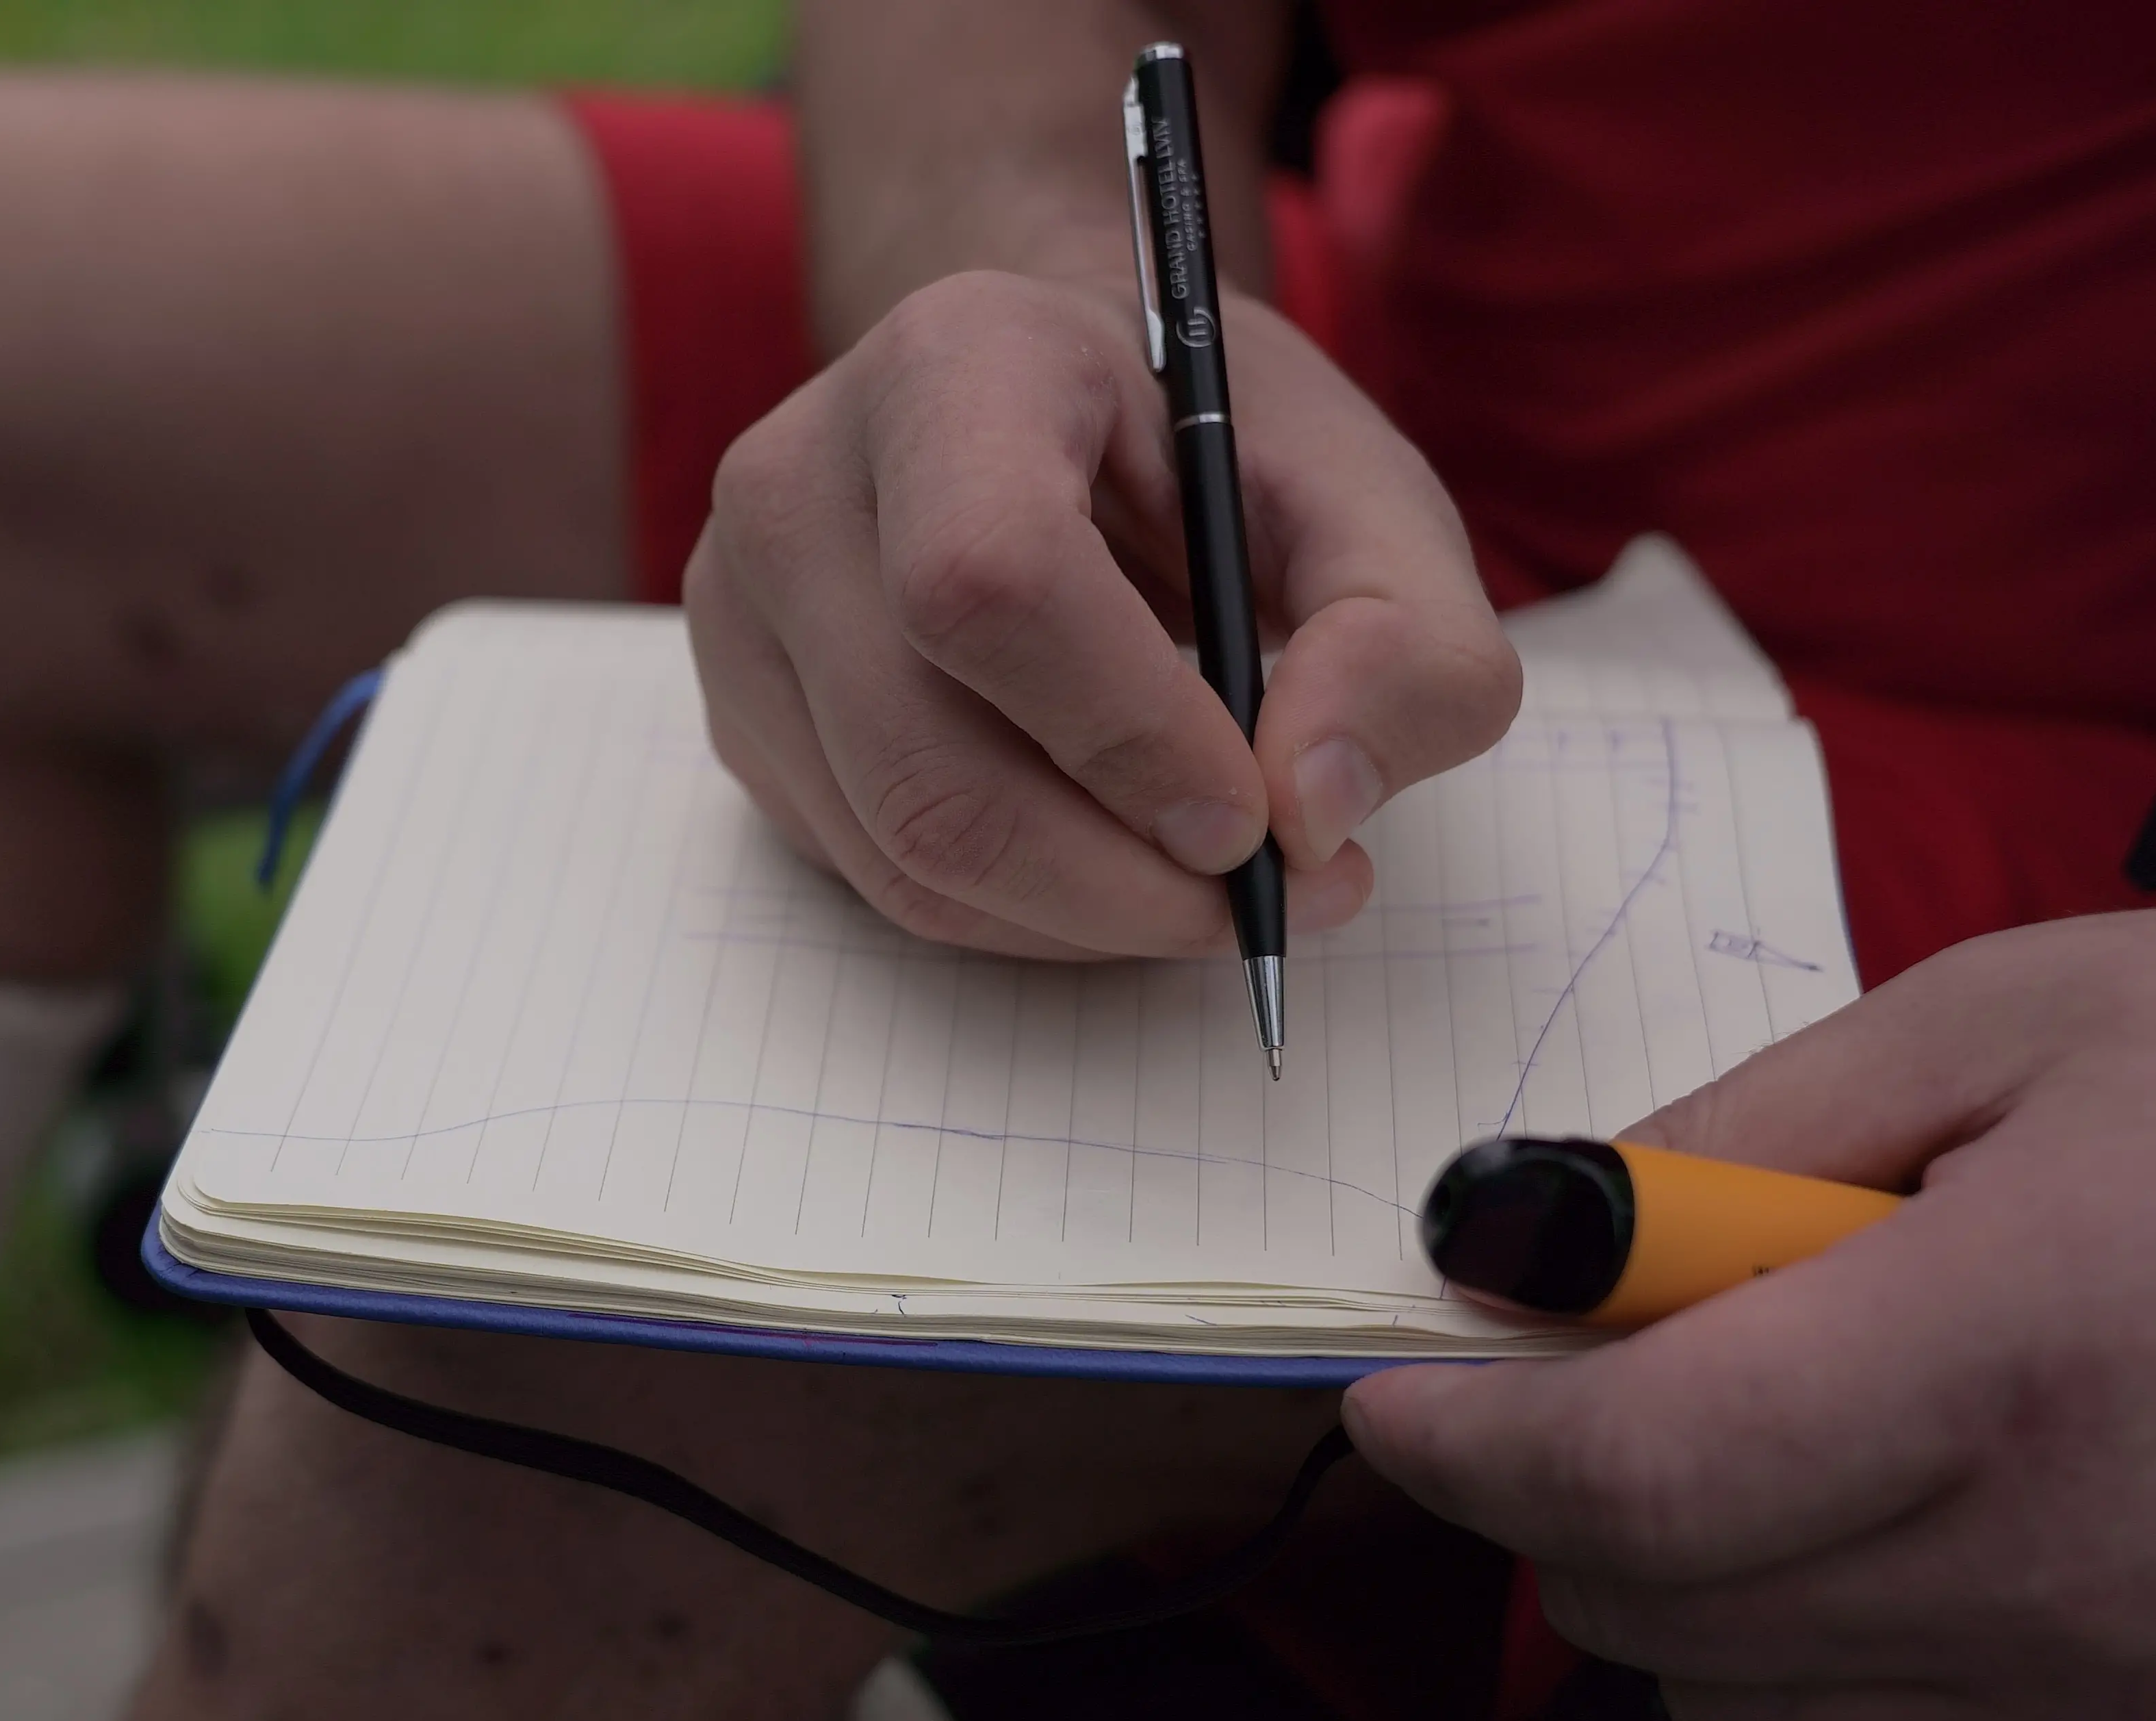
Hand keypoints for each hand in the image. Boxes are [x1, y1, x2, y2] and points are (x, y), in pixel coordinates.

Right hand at [685, 270, 1519, 956]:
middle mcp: (802, 479)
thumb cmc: (1216, 455)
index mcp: (956, 366)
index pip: (989, 580)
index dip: (1126, 735)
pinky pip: (881, 879)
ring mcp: (747, 609)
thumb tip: (1314, 812)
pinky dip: (1024, 916)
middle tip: (1269, 902)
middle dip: (1123, 883)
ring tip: (1214, 885)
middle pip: (929, 765)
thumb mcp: (1370, 506)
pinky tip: (1113, 857)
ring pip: (902, 854)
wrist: (1070, 416)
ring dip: (1086, 919)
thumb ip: (1409, 646)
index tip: (1252, 817)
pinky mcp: (746, 718)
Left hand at [1347, 883, 2155, 1720]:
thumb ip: (1732, 1146)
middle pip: (1659, 1618)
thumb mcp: (2005, 1015)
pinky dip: (1870, 1646)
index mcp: (2014, 1364)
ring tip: (1839, 1420)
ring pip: (1758, 1715)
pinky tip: (1975, 1506)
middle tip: (1617, 1365)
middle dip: (1575, 1497)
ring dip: (1715, 1581)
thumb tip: (1531, 1237)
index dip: (1464, 1447)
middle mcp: (2079, 1582)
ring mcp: (2148, 1714)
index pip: (1631, 1482)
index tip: (1397, 1396)